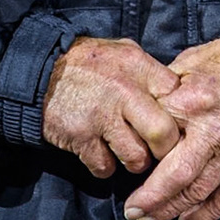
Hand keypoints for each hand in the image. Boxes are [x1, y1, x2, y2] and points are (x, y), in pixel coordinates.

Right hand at [42, 36, 181, 177]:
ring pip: (136, 157)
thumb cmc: (89, 63)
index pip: (176, 96)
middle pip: (163, 133)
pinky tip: (103, 156)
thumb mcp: (123, 52)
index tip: (175, 123)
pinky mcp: (80, 138)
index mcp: (139, 66)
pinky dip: (106, 167)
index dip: (179, 114)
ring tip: (132, 155)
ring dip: (136, 162)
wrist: (39, 73)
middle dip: (165, 149)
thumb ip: (149, 71)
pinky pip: (104, 166)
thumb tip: (176, 92)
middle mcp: (124, 91)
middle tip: (159, 150)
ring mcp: (101, 117)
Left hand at [125, 37, 219, 219]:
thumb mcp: (192, 59)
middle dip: (149, 200)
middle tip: (132, 211)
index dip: (137, 155)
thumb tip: (142, 104)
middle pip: (175, 178)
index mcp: (193, 102)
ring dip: (170, 211)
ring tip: (151, 219)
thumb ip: (164, 84)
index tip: (125, 164)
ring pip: (198, 193)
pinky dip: (206, 214)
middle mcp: (213, 131)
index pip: (155, 137)